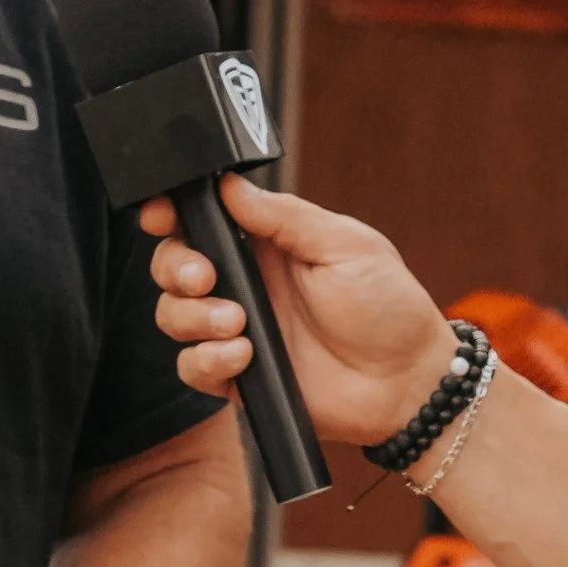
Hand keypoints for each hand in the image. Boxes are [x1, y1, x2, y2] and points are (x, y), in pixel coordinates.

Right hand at [144, 176, 457, 449]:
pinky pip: (193, 367)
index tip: (161, 215)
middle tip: (203, 277)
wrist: (406, 381)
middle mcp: (244, 285)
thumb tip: (229, 185)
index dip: (171, 215)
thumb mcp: (345, 245)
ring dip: (193, 317)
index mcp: (265, 245)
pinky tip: (241, 356)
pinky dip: (207, 360)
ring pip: (173, 316)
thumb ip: (284, 216)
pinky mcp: (237, 378)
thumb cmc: (388, 307)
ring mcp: (237, 332)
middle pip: (173, 266)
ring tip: (238, 323)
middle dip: (174, 267)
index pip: (202, 221)